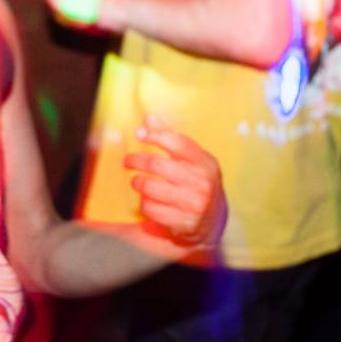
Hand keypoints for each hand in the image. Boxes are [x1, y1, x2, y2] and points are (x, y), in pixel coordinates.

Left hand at [124, 121, 225, 250]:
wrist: (213, 222)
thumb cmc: (198, 182)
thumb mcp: (192, 160)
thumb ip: (171, 138)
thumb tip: (148, 119)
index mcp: (205, 163)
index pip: (178, 142)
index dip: (156, 135)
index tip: (139, 135)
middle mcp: (202, 183)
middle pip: (156, 165)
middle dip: (136, 160)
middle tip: (127, 161)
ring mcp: (193, 204)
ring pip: (149, 188)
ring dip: (137, 183)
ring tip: (136, 182)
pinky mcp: (183, 223)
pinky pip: (150, 209)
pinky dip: (144, 203)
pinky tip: (147, 200)